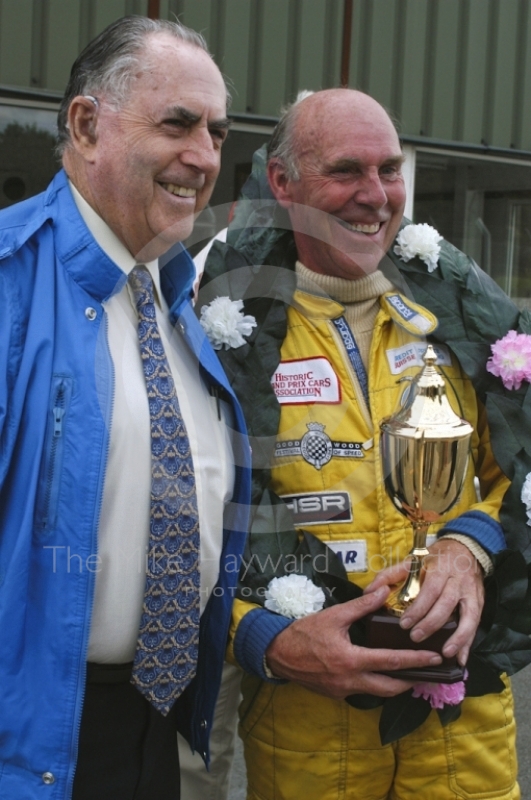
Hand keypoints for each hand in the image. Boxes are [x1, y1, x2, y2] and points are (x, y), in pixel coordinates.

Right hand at [265, 585, 442, 699]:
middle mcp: (350, 680)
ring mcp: (343, 691)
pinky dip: (375, 684)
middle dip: (413, 681)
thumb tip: (383, 591)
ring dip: (395, 685)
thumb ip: (361, 606)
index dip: (416, 661)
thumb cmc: (305, 632)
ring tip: (410, 675)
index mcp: (351, 660)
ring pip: (378, 693)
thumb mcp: (334, 615)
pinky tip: (380, 674)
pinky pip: (362, 692)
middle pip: (391, 687)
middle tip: (430, 674)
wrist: (278, 653)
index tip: (435, 659)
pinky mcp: (337, 695)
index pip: (392, 662)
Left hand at [366, 539, 483, 665]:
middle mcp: (457, 580)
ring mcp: (471, 592)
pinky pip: (475, 624)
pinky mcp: (479, 602)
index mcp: (439, 568)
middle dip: (431, 623)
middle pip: (446, 603)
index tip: (404, 624)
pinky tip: (461, 658)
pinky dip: (468, 642)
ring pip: (467, 616)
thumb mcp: (412, 561)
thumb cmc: (434, 558)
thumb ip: (389, 575)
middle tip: (415, 637)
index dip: (419, 608)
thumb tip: (369, 592)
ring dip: (457, 637)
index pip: (430, 589)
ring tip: (444, 653)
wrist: (465, 549)